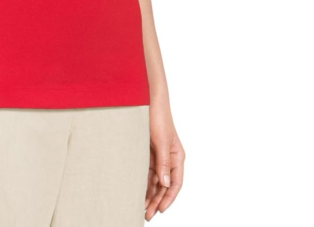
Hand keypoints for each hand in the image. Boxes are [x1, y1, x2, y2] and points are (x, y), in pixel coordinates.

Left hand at [144, 99, 184, 219]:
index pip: (175, 183)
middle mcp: (168, 158)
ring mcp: (157, 156)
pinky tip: (136, 191)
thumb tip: (165, 184)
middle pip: (164, 185)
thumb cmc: (157, 116)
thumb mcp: (161, 141)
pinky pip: (145, 171)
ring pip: (154, 180)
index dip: (169, 198)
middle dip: (156, 200)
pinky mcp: (146, 152)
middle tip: (146, 214)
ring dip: (148, 193)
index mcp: (177, 156)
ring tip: (140, 207)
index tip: (160, 210)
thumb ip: (164, 162)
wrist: (146, 99)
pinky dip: (142, 182)